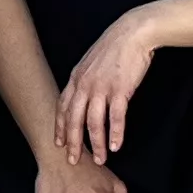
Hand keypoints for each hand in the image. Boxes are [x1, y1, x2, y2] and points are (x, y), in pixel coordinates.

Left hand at [53, 10, 166, 162]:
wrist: (132, 33)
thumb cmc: (114, 47)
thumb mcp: (90, 62)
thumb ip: (84, 80)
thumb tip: (82, 96)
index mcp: (76, 78)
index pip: (63, 108)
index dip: (60, 127)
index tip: (59, 143)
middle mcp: (85, 85)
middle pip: (74, 120)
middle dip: (73, 143)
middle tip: (73, 160)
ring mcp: (102, 88)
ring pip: (94, 123)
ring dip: (97, 144)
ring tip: (101, 159)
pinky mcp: (120, 90)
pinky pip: (116, 117)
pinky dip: (116, 134)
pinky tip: (117, 146)